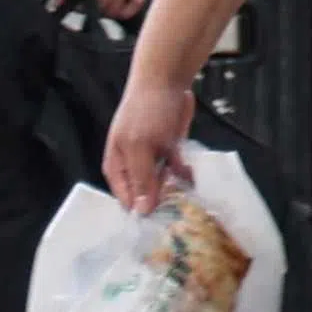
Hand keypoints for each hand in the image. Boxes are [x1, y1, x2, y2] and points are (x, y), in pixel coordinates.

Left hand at [55, 0, 146, 21]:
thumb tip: (55, 3)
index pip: (101, 3)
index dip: (90, 9)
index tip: (82, 7)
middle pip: (113, 6)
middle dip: (101, 10)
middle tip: (90, 6)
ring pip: (125, 5)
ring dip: (113, 10)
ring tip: (103, 8)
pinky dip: (131, 8)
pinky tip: (122, 10)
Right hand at [100, 63, 196, 212]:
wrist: (166, 82)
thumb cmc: (145, 112)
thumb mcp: (140, 146)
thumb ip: (141, 178)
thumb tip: (141, 211)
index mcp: (117, 168)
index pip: (127, 201)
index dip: (142, 214)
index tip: (161, 230)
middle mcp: (133, 168)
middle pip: (146, 195)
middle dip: (163, 205)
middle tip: (183, 222)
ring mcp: (153, 161)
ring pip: (164, 186)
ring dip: (177, 192)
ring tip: (193, 205)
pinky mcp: (171, 153)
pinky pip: (178, 172)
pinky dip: (186, 176)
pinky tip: (195, 180)